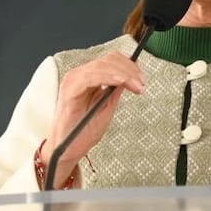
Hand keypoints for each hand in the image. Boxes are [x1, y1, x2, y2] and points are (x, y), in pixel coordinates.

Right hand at [41, 53, 144, 183]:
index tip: (142, 79)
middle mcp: (79, 75)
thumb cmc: (85, 130)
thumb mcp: (106, 107)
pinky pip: (90, 77)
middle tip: (142, 84)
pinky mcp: (69, 90)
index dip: (129, 66)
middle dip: (129, 70)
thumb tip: (132, 76)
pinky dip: (108, 76)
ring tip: (136, 86)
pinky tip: (120, 81)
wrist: (68, 149)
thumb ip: (115, 90)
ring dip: (123, 74)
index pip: (111, 61)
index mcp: (88, 77)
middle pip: (108, 60)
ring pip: (102, 66)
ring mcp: (73, 81)